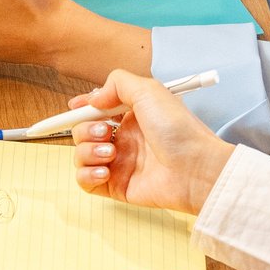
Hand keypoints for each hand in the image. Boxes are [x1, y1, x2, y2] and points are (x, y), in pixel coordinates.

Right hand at [72, 68, 234, 214]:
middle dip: (85, 130)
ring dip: (87, 152)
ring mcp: (119, 163)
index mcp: (132, 116)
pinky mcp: (116, 186)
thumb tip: (94, 98)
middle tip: (105, 132)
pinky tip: (105, 170)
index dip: (82, 108)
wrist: (195, 169)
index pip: (97, 110)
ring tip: (110, 154)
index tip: (74, 107)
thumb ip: (117, 83)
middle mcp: (123, 139)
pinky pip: (86, 181)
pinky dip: (87, 174)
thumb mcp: (150, 91)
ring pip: (81, 155)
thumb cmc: (179, 131)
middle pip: (83, 131)